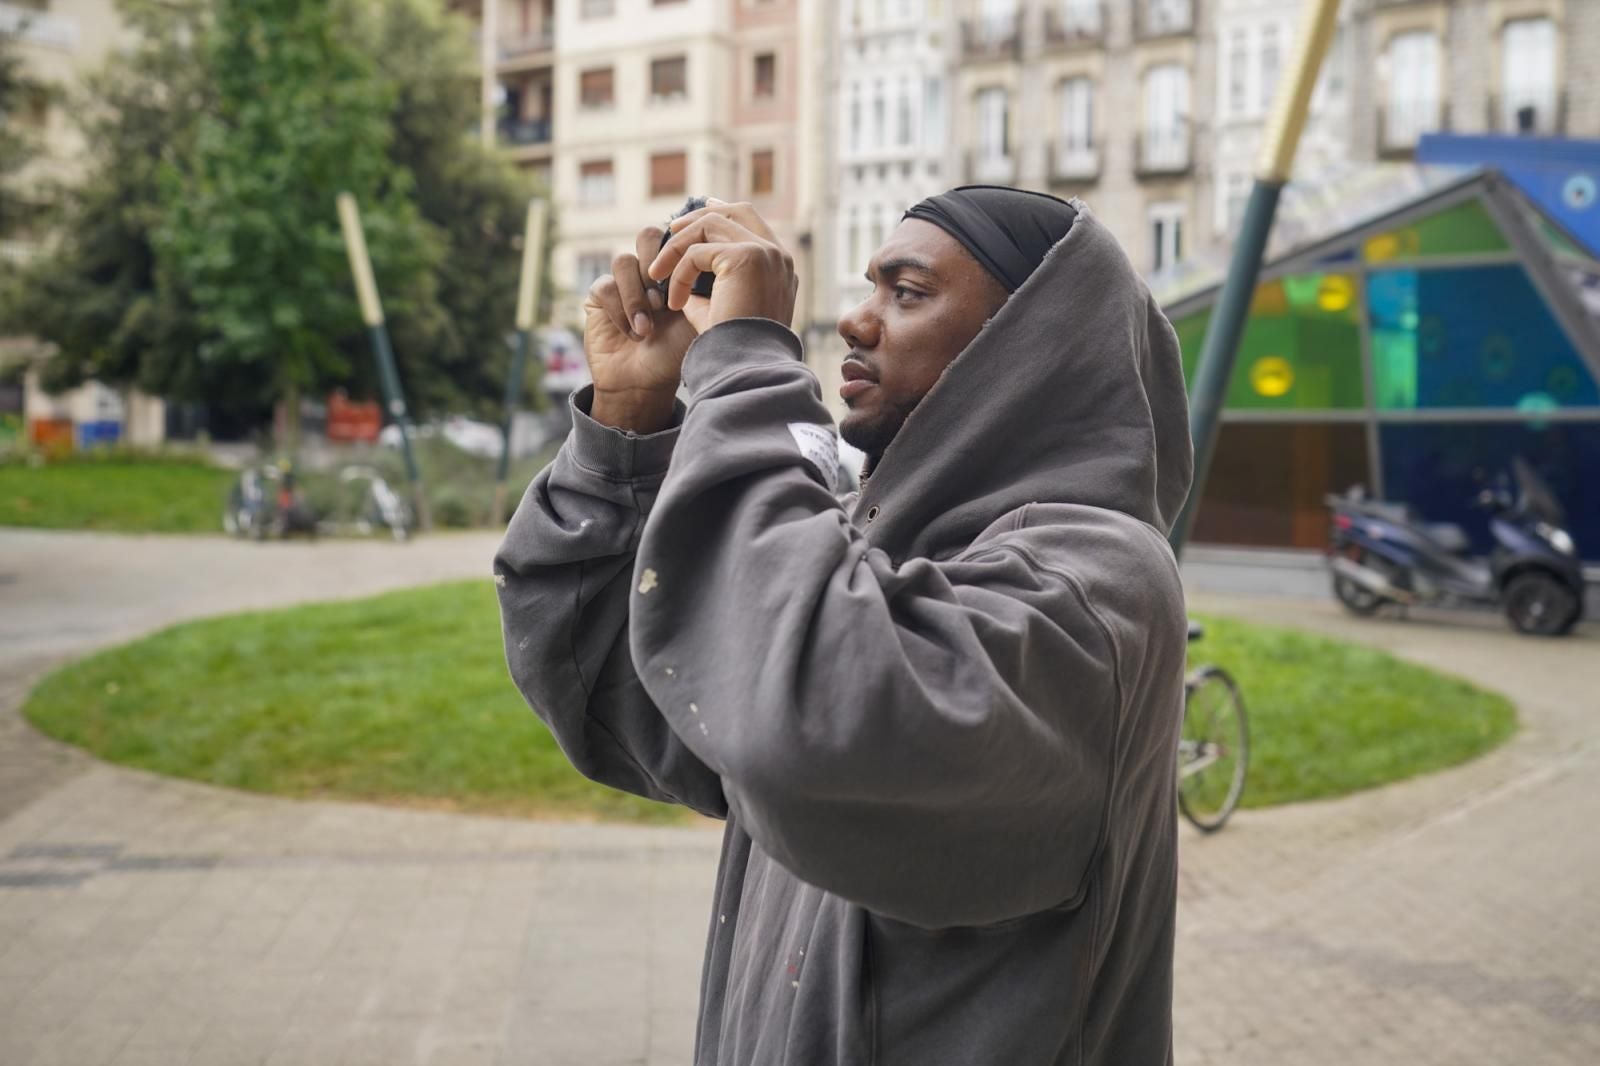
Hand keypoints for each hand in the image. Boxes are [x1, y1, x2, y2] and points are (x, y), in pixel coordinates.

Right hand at [583, 225, 699, 431]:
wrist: (646, 384)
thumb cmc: (676, 353)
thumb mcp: (697, 318)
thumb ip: (701, 286)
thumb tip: (707, 254)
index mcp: (675, 269)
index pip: (675, 237)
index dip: (679, 252)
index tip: (687, 283)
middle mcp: (647, 270)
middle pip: (647, 236)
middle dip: (656, 263)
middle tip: (664, 295)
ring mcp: (622, 281)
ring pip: (624, 261)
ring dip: (638, 296)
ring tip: (648, 327)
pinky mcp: (599, 296)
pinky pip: (605, 286)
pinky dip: (620, 311)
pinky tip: (634, 334)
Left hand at [647, 202, 797, 334]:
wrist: (746, 367)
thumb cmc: (734, 348)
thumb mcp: (722, 310)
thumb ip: (708, 286)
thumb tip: (684, 270)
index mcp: (780, 267)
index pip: (753, 224)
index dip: (723, 213)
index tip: (695, 216)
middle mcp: (778, 255)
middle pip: (737, 210)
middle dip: (701, 215)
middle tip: (672, 228)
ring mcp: (765, 253)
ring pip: (711, 225)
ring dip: (679, 246)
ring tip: (657, 272)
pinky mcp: (746, 258)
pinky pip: (697, 253)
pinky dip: (678, 275)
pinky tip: (674, 302)